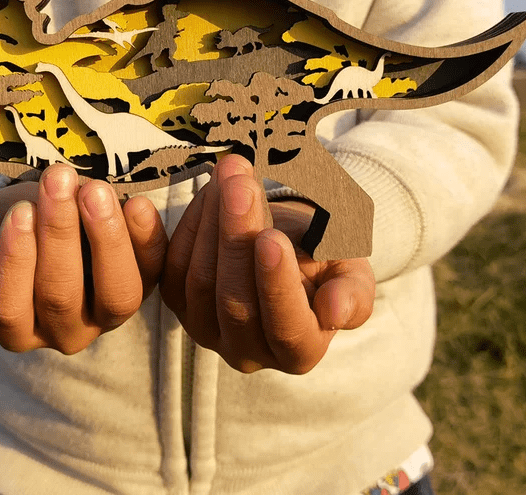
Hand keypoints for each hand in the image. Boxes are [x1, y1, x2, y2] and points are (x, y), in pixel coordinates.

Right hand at [0, 163, 167, 352]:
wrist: (46, 207)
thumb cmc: (2, 226)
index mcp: (15, 328)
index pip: (8, 310)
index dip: (13, 262)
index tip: (18, 211)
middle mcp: (65, 332)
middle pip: (61, 297)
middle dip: (59, 234)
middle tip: (56, 180)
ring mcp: (109, 313)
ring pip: (117, 295)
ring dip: (106, 238)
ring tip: (94, 189)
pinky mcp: (147, 283)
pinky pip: (155, 270)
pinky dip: (148, 237)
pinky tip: (136, 202)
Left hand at [160, 155, 374, 373]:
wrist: (289, 240)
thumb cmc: (325, 257)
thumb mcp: (352, 271)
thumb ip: (353, 293)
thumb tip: (335, 311)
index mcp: (298, 350)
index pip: (286, 327)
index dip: (277, 284)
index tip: (272, 238)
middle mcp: (249, 351)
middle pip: (236, 301)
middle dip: (237, 237)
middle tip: (242, 187)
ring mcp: (207, 329)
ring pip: (200, 281)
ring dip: (212, 221)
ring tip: (229, 174)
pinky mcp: (179, 302)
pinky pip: (172, 267)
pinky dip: (188, 224)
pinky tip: (206, 189)